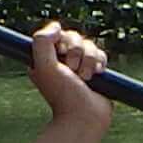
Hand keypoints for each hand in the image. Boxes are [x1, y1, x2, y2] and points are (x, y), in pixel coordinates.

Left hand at [25, 24, 116, 142]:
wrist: (84, 117)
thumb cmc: (63, 95)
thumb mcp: (45, 66)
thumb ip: (42, 42)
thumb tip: (56, 26)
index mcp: (45, 58)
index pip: (57, 34)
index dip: (64, 41)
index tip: (62, 55)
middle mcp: (61, 60)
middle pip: (75, 37)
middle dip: (78, 52)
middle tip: (73, 70)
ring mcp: (78, 65)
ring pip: (90, 45)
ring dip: (89, 59)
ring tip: (86, 78)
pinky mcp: (94, 71)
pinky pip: (101, 54)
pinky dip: (100, 62)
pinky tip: (96, 74)